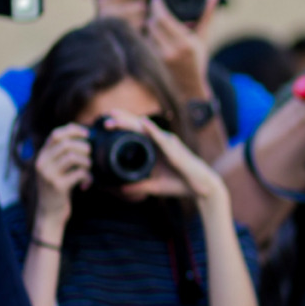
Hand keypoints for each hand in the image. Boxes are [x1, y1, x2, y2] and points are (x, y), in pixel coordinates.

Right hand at [33, 123, 92, 225]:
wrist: (50, 213)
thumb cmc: (58, 189)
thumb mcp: (56, 169)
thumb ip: (63, 155)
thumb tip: (85, 138)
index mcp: (42, 156)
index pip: (56, 135)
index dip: (73, 130)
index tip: (87, 134)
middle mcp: (42, 163)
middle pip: (67, 144)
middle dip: (84, 148)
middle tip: (90, 158)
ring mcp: (48, 174)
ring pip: (73, 156)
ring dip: (87, 163)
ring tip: (88, 172)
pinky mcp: (57, 186)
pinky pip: (79, 173)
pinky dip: (88, 177)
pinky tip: (86, 184)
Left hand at [101, 112, 225, 205]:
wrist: (200, 188)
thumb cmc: (179, 184)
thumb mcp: (154, 186)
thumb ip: (138, 186)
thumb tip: (121, 189)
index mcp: (154, 148)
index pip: (135, 133)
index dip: (121, 127)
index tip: (105, 125)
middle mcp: (160, 142)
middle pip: (137, 127)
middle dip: (121, 120)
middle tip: (104, 117)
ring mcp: (167, 143)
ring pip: (145, 128)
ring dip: (128, 121)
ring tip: (113, 116)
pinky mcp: (174, 149)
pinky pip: (160, 137)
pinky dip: (151, 129)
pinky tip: (143, 122)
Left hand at [145, 0, 214, 99]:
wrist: (189, 84)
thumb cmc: (198, 59)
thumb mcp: (204, 38)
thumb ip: (207, 17)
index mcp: (186, 43)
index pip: (164, 19)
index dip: (157, 6)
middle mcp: (173, 50)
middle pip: (154, 23)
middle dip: (152, 12)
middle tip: (155, 4)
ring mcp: (163, 55)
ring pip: (148, 30)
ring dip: (150, 21)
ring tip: (156, 16)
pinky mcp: (155, 58)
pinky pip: (148, 39)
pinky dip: (150, 32)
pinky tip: (155, 29)